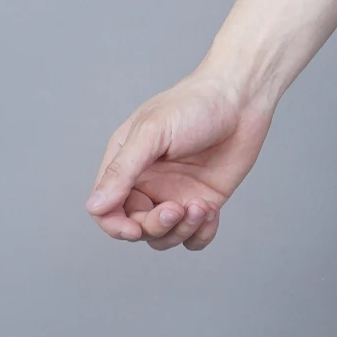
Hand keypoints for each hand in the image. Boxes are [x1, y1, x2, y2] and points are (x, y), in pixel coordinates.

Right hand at [86, 70, 273, 251]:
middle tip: (177, 208)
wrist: (241, 99)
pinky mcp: (204, 202)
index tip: (134, 229)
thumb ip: (122, 170)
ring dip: (181, 231)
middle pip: (137, 228)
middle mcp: (148, 184)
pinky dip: (201, 235)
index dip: (115, 226)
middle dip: (156, 226)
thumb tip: (95, 206)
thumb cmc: (194, 105)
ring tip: (201, 206)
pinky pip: (194, 237)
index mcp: (126, 165)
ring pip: (165, 237)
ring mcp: (176, 195)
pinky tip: (211, 211)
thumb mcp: (151, 133)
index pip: (106, 210)